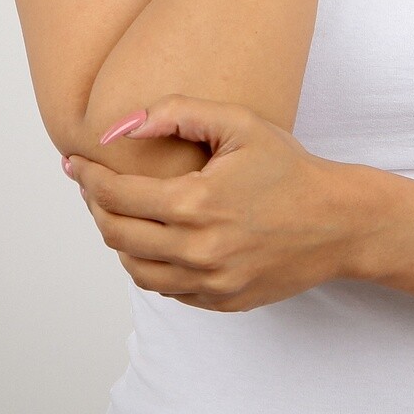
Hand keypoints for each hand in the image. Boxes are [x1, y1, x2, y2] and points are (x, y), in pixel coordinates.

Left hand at [63, 96, 358, 311]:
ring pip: (134, 268)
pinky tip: (157, 237)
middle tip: (93, 186)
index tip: (75, 163)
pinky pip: (167, 287)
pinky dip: (151, 263)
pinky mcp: (220, 300)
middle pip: (116, 234)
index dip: (88, 177)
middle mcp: (197, 250)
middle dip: (96, 206)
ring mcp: (209, 281)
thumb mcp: (240, 124)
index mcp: (196, 204)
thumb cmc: (289, 168)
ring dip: (119, 239)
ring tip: (120, 212)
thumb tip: (122, 126)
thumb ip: (178, 112)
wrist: (337, 221)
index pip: (116, 196)